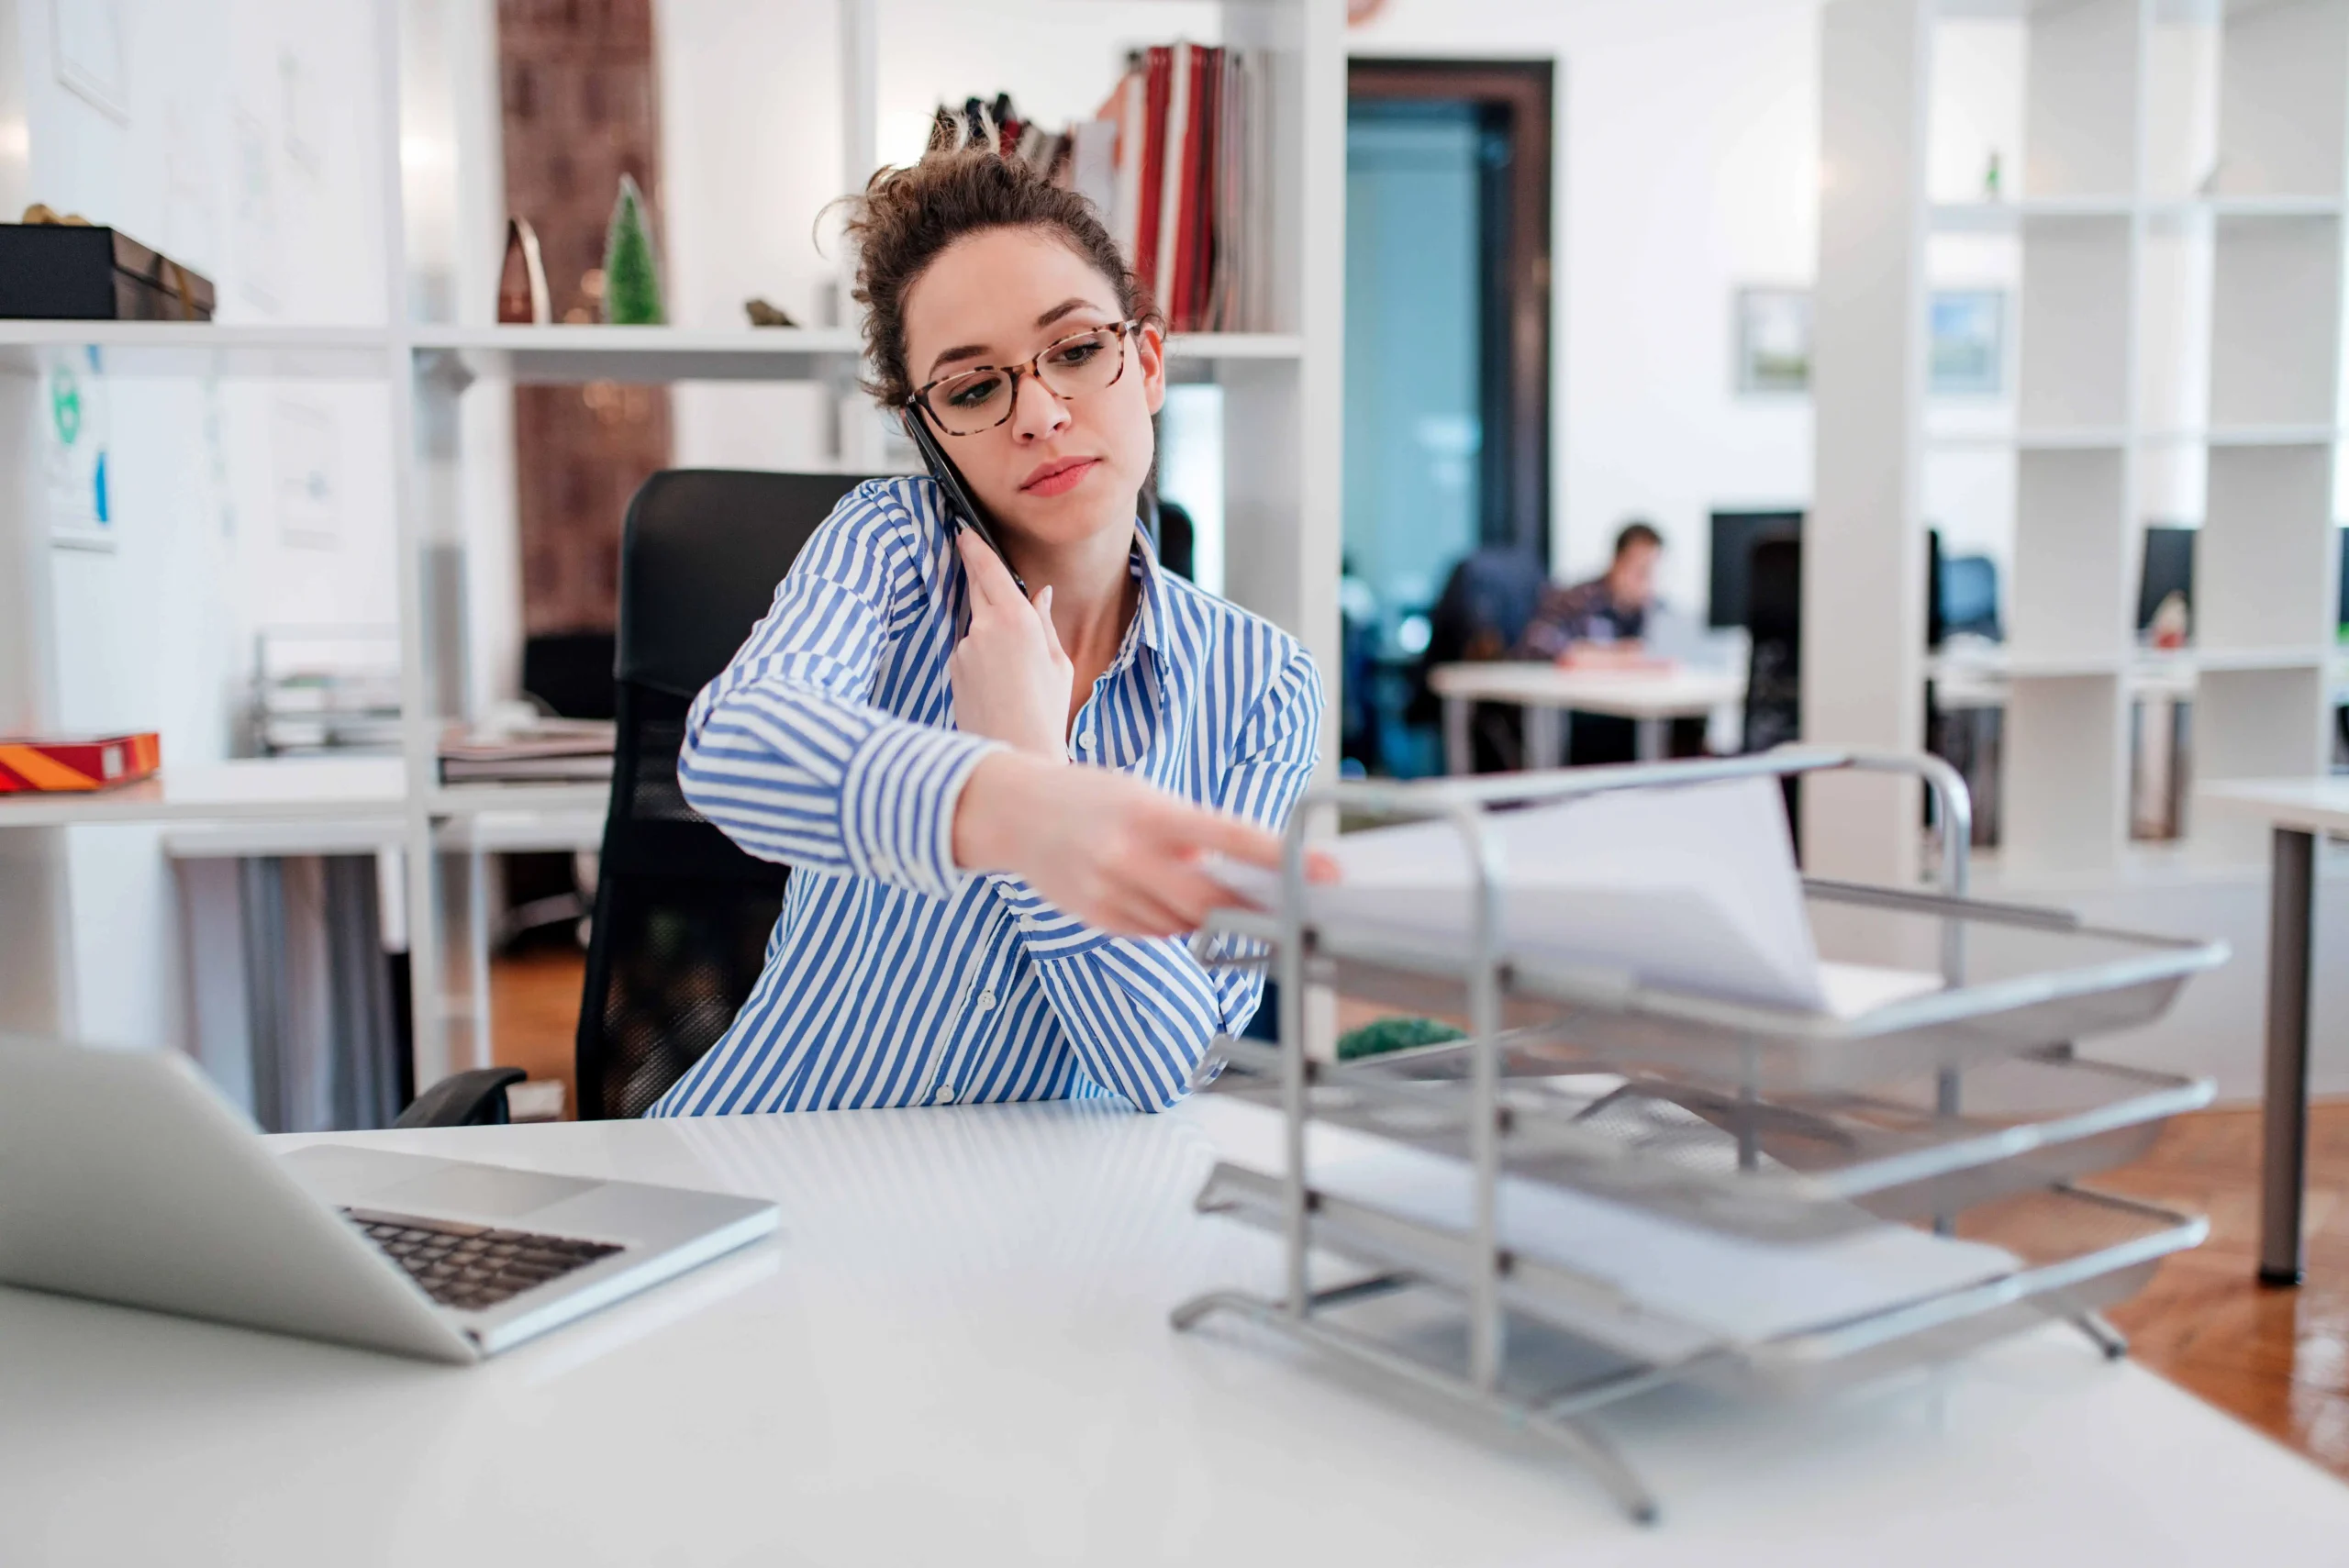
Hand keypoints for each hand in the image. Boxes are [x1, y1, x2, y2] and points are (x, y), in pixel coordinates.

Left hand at [948, 529, 1071, 761]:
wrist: (1017, 750)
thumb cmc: (1046, 709)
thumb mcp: (1057, 661)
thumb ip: (1043, 621)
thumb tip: (1040, 594)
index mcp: (1017, 620)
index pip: (990, 571)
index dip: (975, 547)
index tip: (965, 531)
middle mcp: (985, 627)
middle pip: (975, 586)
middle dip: (974, 571)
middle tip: (972, 555)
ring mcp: (964, 647)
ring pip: (976, 624)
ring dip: (989, 631)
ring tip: (1013, 670)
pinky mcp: (953, 667)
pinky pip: (968, 650)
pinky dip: (980, 656)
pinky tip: (997, 683)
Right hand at [954, 752, 1311, 936]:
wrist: (1010, 812)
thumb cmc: (1088, 796)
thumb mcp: (1142, 794)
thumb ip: (1189, 829)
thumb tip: (1246, 868)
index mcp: (1149, 814)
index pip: (1232, 840)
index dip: (1284, 860)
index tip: (1324, 872)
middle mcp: (1129, 857)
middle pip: (1213, 899)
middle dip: (1254, 906)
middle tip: (1292, 907)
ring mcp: (1109, 893)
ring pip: (1185, 922)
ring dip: (1212, 915)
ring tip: (1224, 898)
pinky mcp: (1095, 919)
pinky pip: (1153, 932)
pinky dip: (1173, 923)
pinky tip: (1170, 903)